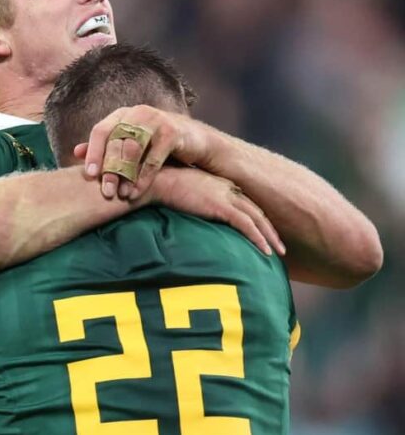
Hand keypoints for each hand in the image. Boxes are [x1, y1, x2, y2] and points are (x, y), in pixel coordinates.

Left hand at [79, 105, 212, 199]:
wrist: (196, 140)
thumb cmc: (156, 143)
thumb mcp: (129, 142)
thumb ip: (105, 146)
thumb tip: (76, 151)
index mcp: (122, 114)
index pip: (101, 131)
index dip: (93, 152)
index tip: (89, 175)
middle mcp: (137, 113)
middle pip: (116, 142)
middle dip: (109, 169)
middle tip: (105, 192)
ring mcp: (156, 120)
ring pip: (133, 150)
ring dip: (125, 175)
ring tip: (121, 195)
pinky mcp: (172, 132)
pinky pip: (153, 159)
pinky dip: (143, 178)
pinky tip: (136, 193)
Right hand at [150, 167, 284, 255]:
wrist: (155, 181)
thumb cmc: (160, 188)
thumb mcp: (180, 193)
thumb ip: (190, 203)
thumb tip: (186, 216)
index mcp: (218, 184)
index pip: (244, 203)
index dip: (255, 218)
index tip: (262, 231)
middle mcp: (227, 188)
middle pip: (255, 210)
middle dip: (269, 229)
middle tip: (278, 245)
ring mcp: (225, 196)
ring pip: (257, 218)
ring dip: (269, 236)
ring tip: (278, 252)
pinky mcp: (221, 206)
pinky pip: (246, 224)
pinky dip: (258, 237)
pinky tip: (265, 250)